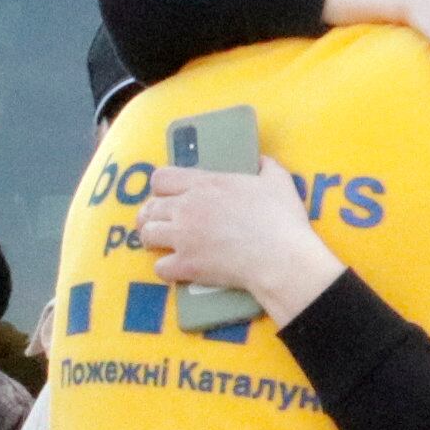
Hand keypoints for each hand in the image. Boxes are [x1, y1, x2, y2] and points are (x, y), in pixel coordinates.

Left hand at [139, 161, 342, 323]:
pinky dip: (166, 269)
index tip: (166, 196)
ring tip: (161, 245)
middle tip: (159, 223)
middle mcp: (188, 207)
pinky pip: (159, 267)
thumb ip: (265, 166)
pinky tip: (175, 269)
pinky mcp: (187, 265)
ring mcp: (184, 237)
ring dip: (153, 240)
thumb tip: (261, 160)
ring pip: (148, 235)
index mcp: (206, 184)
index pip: (161, 178)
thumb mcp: (278, 181)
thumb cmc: (282, 220)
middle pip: (150, 208)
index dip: (159, 188)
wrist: (282, 258)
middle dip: (152, 216)